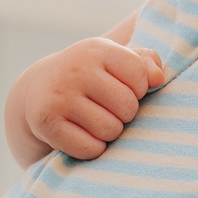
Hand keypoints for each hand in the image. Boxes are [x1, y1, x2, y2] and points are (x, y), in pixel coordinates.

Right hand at [6, 39, 164, 162]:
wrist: (38, 89)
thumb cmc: (90, 75)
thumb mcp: (114, 61)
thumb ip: (144, 62)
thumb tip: (158, 79)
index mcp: (97, 49)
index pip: (140, 75)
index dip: (140, 89)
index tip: (125, 88)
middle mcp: (75, 69)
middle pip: (128, 107)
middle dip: (126, 114)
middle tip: (109, 109)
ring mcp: (59, 97)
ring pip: (110, 130)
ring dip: (110, 133)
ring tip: (96, 121)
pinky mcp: (47, 123)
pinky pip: (90, 148)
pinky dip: (93, 148)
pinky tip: (83, 134)